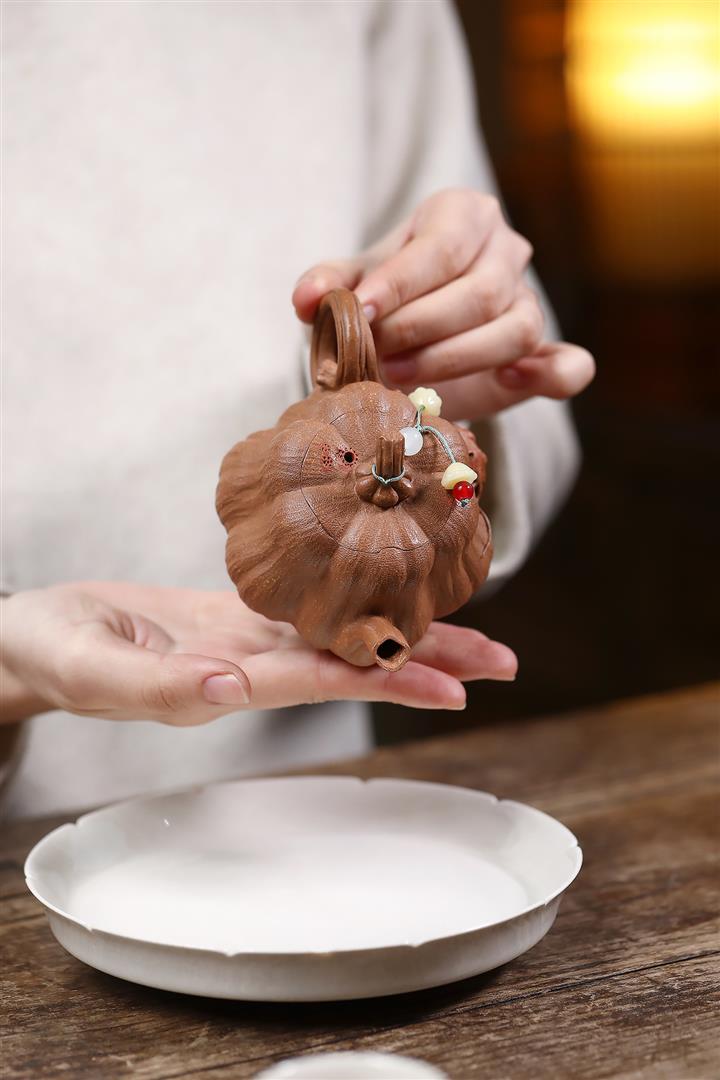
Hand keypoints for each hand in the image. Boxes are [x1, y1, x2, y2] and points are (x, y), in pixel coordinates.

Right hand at [0, 582, 516, 725]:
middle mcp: (249, 670)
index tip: (451, 685)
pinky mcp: (237, 619)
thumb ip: (159, 683)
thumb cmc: (54, 652)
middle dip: (427, 663)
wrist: (39, 638)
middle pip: (353, 666)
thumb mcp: (95, 668)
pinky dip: (356, 602)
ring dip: (406, 636)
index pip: (320, 683)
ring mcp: (247, 646)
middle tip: (502, 663)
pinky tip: (390, 593)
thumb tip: (229, 688)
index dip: (386, 681)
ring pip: (341, 638)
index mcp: (222, 684)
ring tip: (474, 638)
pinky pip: (310, 612)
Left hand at [292, 188, 593, 419]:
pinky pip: (569, 366)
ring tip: (400, 377)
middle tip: (375, 357)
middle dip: (422, 328)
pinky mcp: (544, 355)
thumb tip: (307, 300)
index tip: (363, 311)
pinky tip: (512, 382)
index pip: (442, 246)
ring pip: (515, 330)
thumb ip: (329, 284)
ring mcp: (531, 304)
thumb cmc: (383, 297)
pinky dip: (551, 376)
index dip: (402, 282)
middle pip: (480, 292)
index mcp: (463, 215)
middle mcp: (506, 252)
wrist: (408, 337)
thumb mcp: (352, 282)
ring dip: (455, 359)